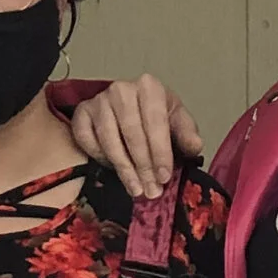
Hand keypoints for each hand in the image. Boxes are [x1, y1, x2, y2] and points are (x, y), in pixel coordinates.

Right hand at [65, 74, 202, 201]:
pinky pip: (86, 139)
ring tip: (136, 189)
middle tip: (151, 190)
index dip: (160, 152)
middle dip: (143, 166)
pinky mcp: (82, 113)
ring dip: (123, 168)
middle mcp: (122, 89)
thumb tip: (195, 146)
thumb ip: (187, 134)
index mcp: (149, 87)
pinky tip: (112, 168)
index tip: (164, 177)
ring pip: (109, 139)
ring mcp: (99, 100)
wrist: (131, 108)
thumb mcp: (177, 123)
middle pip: (132, 132)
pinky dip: (98, 156)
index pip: (155, 122)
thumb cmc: (156, 118)